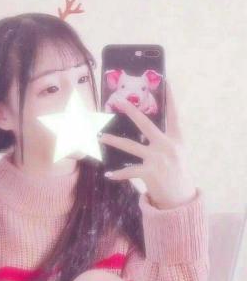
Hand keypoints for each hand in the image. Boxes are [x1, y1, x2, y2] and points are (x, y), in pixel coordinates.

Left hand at [98, 81, 196, 209]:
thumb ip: (164, 139)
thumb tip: (145, 128)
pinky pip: (129, 171)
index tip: (165, 81)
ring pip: (130, 146)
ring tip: (100, 136)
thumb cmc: (176, 173)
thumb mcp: (176, 153)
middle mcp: (168, 146)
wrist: (180, 198)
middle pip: (146, 124)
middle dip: (132, 111)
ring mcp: (158, 159)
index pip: (173, 114)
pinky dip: (118, 174)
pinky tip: (108, 174)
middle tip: (119, 101)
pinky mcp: (150, 173)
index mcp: (176, 139)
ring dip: (113, 140)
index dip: (170, 98)